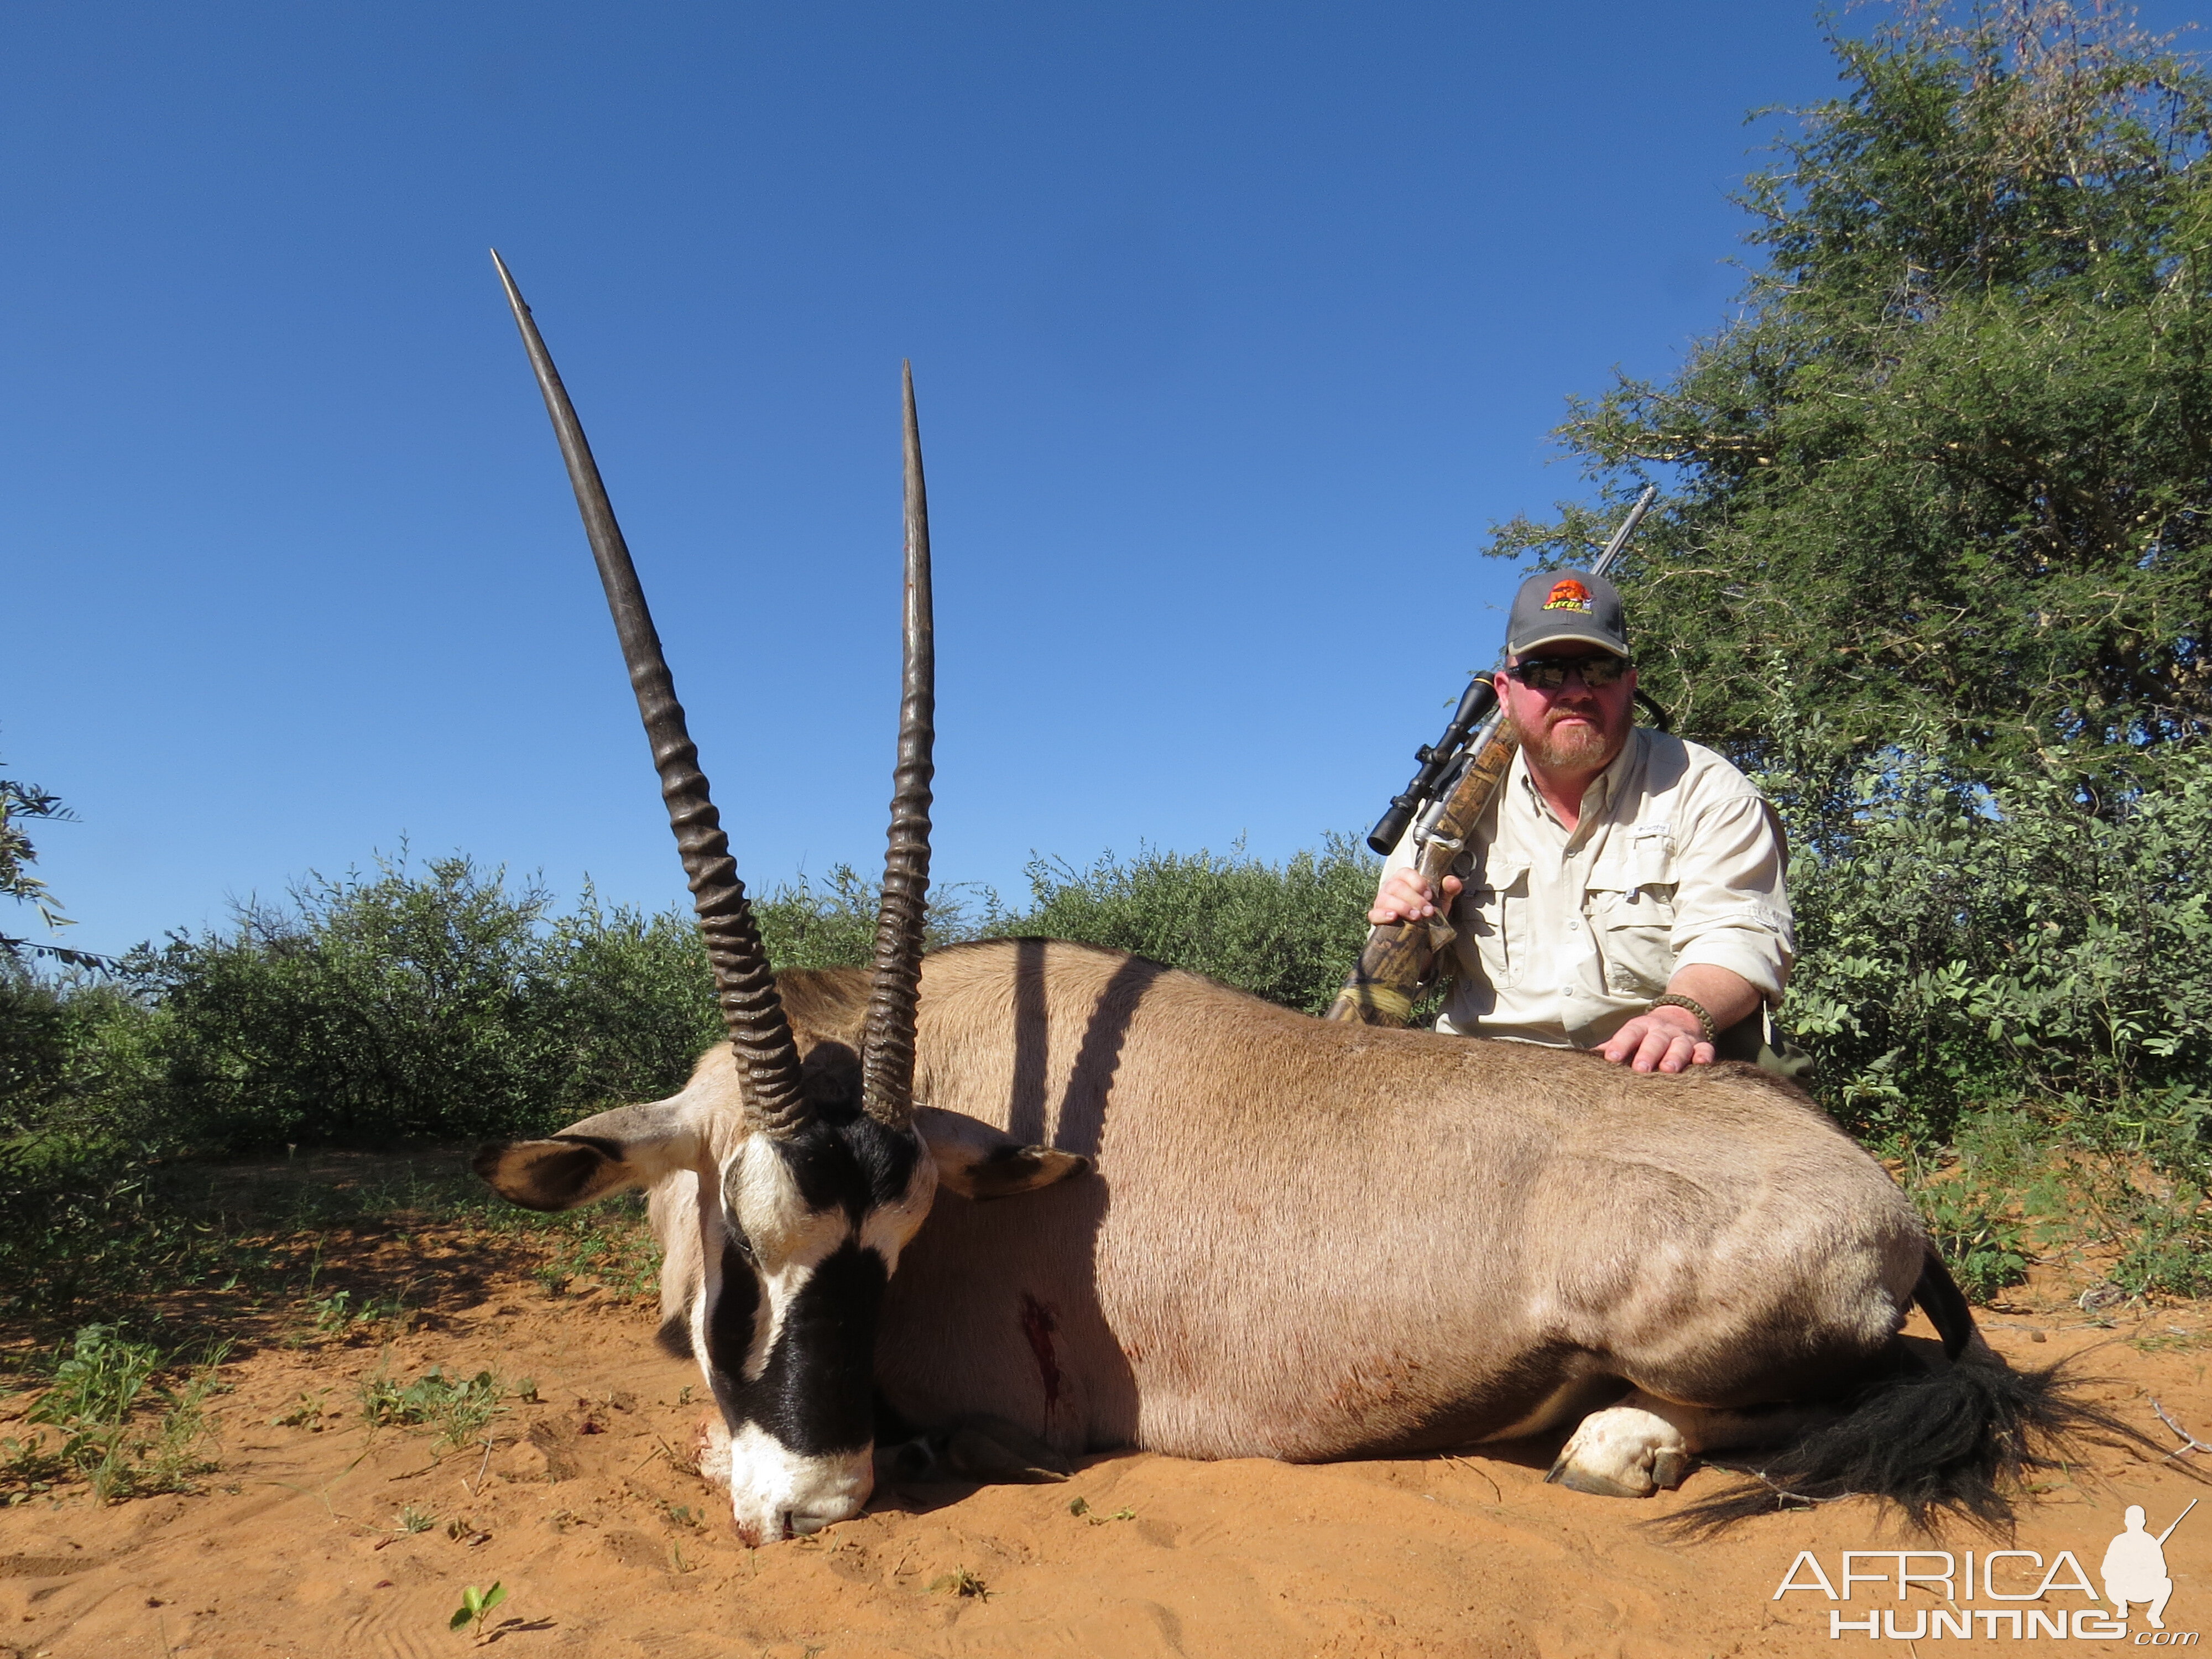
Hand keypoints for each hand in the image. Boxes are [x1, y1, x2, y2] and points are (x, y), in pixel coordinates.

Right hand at [1370, 870, 1462, 925]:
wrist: (1421, 937)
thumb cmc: (1427, 913)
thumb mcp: (1441, 902)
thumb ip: (1448, 890)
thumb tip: (1453, 881)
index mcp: (1404, 880)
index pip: (1405, 873)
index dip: (1417, 882)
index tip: (1429, 895)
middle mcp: (1390, 888)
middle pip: (1396, 886)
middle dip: (1414, 899)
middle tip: (1428, 911)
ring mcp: (1381, 902)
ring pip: (1385, 898)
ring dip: (1402, 906)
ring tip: (1416, 917)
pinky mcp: (1377, 917)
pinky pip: (1374, 914)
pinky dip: (1382, 915)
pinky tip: (1393, 917)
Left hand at [1599, 1004, 1714, 1073]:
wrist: (1681, 1017)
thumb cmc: (1647, 1034)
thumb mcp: (1630, 1035)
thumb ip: (1612, 1046)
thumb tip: (1582, 1058)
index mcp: (1641, 1027)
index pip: (1629, 1033)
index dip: (1620, 1044)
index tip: (1611, 1058)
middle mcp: (1662, 1031)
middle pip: (1655, 1040)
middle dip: (1648, 1053)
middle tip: (1640, 1068)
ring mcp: (1682, 1038)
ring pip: (1680, 1046)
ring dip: (1674, 1057)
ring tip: (1668, 1070)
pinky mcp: (1700, 1045)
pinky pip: (1705, 1050)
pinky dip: (1704, 1056)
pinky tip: (1701, 1064)